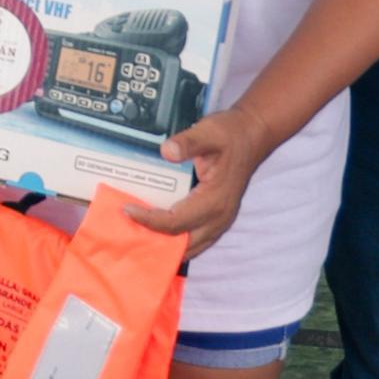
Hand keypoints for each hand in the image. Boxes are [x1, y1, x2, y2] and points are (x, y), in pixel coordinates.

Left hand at [125, 104, 277, 259]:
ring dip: (167, 246)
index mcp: (214, 201)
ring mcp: (221, 221)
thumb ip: (188, 142)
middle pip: (182, 243)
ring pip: (191, 246)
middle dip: (155, 242)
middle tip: (127, 231)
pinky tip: (159, 233)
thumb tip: (166, 151)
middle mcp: (219, 218)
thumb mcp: (209, 132)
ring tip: (139, 236)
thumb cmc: (230, 134)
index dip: (149, 220)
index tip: (126, 210)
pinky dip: (177, 241)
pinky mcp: (219, 219)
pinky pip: (196, 240)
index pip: (176, 222)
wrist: (252, 135)